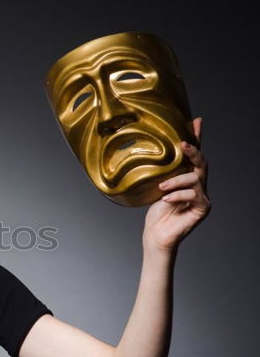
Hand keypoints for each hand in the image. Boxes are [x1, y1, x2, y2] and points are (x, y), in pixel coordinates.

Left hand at [142, 117, 210, 251]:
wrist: (156, 235)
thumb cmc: (155, 214)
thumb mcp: (155, 187)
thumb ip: (161, 173)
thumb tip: (152, 152)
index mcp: (187, 179)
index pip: (194, 156)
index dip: (196, 138)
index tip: (196, 121)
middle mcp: (198, 186)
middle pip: (201, 163)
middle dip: (193, 151)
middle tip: (182, 144)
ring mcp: (203, 197)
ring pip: (195, 178)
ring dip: (177, 181)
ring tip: (161, 188)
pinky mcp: (203, 208)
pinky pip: (194, 195)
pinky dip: (178, 195)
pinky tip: (166, 200)